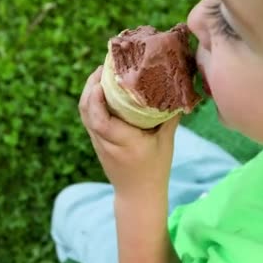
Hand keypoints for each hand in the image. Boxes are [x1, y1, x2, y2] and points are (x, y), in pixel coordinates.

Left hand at [78, 66, 180, 197]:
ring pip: (84, 114)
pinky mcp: (96, 142)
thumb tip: (178, 89)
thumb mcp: (166, 142)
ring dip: (88, 91)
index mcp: (125, 143)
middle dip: (90, 87)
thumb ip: (169, 117)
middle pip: (87, 113)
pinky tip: (100, 88)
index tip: (104, 80)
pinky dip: (91, 101)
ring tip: (100, 73)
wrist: (137, 194)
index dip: (97, 99)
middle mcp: (107, 143)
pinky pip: (88, 118)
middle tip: (102, 67)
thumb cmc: (155, 168)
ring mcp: (98, 143)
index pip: (101, 121)